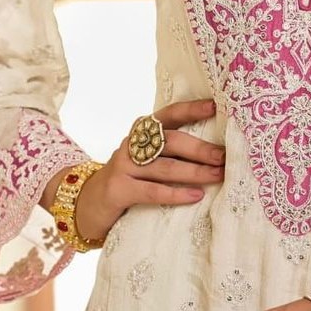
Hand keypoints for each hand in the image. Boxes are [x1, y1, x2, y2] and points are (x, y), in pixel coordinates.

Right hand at [69, 97, 224, 242]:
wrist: (87, 204)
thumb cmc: (129, 179)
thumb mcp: (145, 160)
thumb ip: (170, 152)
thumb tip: (216, 152)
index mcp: (142, 132)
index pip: (169, 115)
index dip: (191, 109)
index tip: (215, 106)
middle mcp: (131, 144)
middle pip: (171, 141)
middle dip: (200, 149)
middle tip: (224, 156)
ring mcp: (123, 166)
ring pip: (165, 167)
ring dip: (195, 172)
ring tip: (217, 176)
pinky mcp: (118, 189)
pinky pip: (152, 191)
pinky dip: (176, 193)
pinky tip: (196, 195)